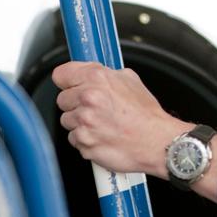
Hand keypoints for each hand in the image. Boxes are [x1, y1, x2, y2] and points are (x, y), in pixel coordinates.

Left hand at [52, 61, 186, 174]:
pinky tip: (102, 135)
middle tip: (95, 108)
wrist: (156, 142)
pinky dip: (85, 139)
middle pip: (62, 99)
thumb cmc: (146, 114)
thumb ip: (104, 74)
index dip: (67, 80)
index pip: (61, 75)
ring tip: (101, 123)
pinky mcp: (84, 143)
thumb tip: (90, 73)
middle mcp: (87, 98)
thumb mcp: (130, 80)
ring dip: (80, 123)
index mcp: (96, 78)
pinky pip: (75, 139)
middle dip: (75, 103)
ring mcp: (84, 122)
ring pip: (67, 120)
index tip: (71, 84)